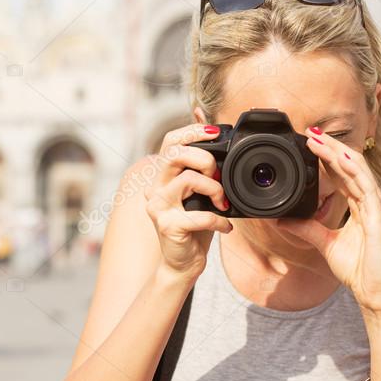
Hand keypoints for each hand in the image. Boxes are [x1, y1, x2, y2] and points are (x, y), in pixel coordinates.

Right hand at [144, 124, 233, 280]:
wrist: (183, 263)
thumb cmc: (194, 226)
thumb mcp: (200, 189)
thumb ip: (200, 159)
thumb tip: (201, 116)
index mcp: (162, 176)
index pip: (170, 140)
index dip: (192, 131)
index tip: (215, 133)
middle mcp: (154, 188)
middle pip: (174, 154)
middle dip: (204, 159)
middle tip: (218, 175)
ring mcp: (158, 207)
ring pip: (188, 180)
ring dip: (214, 189)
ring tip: (223, 203)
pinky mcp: (167, 226)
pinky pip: (200, 215)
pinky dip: (219, 221)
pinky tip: (226, 227)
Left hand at [276, 128, 380, 315]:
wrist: (374, 293)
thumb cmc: (358, 269)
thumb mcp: (325, 243)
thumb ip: (307, 228)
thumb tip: (283, 218)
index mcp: (360, 205)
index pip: (344, 173)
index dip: (328, 157)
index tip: (309, 143)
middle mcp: (371, 202)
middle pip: (351, 166)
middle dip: (331, 147)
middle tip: (311, 132)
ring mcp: (378, 208)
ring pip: (360, 171)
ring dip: (339, 153)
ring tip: (321, 139)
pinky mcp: (380, 219)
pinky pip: (368, 189)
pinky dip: (355, 172)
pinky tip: (342, 159)